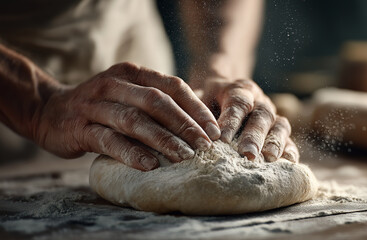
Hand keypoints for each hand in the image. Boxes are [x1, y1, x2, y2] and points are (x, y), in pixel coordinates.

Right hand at [33, 63, 220, 170]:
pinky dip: (131, 153)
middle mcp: (114, 84)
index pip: (172, 86)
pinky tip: (150, 165)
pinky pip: (109, 141)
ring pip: (135, 121)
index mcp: (131, 73)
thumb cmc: (102, 106)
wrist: (49, 110)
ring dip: (163, 139)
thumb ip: (156, 102)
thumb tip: (199, 124)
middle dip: (185, 124)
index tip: (214, 130)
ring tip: (185, 157)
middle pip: (157, 102)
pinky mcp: (79, 128)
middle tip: (205, 145)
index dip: (195, 107)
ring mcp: (95, 105)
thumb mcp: (129, 94)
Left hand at [192, 74, 298, 162]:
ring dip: (275, 142)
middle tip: (247, 154)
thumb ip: (195, 116)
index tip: (222, 139)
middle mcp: (259, 100)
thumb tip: (188, 138)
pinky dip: (290, 150)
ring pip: (279, 125)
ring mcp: (272, 115)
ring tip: (269, 159)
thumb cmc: (206, 101)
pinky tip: (288, 163)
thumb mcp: (197, 100)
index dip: (231, 121)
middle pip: (261, 115)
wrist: (222, 93)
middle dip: (254, 135)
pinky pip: (289, 138)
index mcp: (238, 90)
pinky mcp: (279, 129)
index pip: (237, 103)